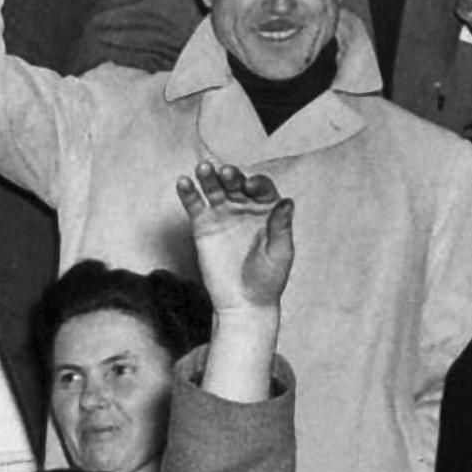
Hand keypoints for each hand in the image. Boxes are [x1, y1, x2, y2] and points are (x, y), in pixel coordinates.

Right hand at [177, 162, 294, 312]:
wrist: (243, 303)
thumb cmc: (267, 279)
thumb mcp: (279, 253)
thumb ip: (281, 227)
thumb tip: (287, 201)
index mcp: (268, 210)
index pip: (262, 188)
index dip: (257, 184)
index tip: (250, 186)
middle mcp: (245, 207)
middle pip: (237, 184)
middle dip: (231, 176)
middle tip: (225, 172)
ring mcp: (223, 213)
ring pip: (215, 188)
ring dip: (208, 176)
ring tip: (203, 169)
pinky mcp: (203, 224)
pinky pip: (195, 204)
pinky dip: (188, 192)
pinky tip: (183, 182)